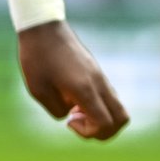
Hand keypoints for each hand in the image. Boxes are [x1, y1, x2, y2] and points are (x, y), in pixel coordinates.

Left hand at [16, 21, 129, 140]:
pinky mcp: (97, 73)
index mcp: (85, 89)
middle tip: (77, 122)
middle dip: (103, 131)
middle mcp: (99, 83)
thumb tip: (72, 114)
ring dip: (99, 118)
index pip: (105, 123)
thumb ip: (57, 110)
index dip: (90, 133)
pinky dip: (97, 106)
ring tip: (73, 110)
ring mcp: (101, 77)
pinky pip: (109, 97)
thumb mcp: (38, 90)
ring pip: (118, 108)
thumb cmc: (37, 58)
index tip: (69, 121)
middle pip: (122, 119)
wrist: (43, 28)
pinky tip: (73, 99)